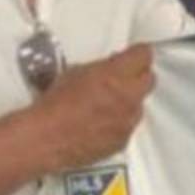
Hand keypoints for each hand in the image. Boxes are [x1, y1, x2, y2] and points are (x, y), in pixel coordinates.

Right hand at [28, 44, 154, 173]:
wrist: (46, 138)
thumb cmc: (54, 105)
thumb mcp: (76, 72)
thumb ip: (102, 67)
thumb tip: (109, 68)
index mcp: (116, 75)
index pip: (144, 55)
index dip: (138, 54)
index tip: (133, 55)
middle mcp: (128, 97)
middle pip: (149, 79)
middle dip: (138, 76)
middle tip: (122, 77)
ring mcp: (128, 120)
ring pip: (140, 104)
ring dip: (129, 101)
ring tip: (107, 104)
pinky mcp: (123, 140)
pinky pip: (129, 126)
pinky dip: (120, 123)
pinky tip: (101, 123)